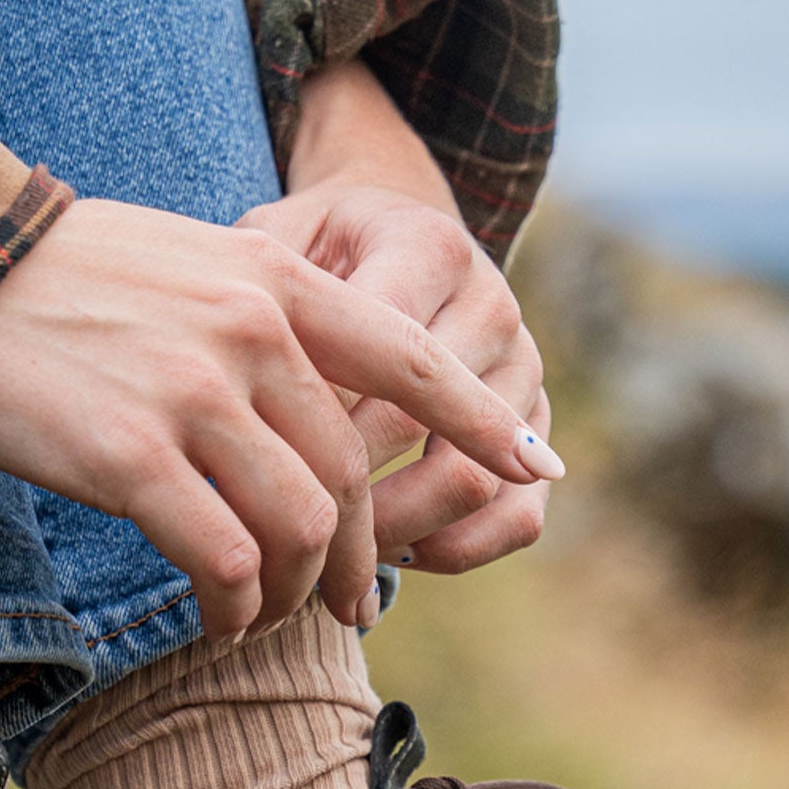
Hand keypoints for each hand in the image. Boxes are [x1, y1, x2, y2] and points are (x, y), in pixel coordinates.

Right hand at [0, 197, 556, 639]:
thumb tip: (322, 406)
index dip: (481, 420)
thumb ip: (266, 319)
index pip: (412, 357)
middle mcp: (252, 331)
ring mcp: (193, 393)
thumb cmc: (62, 284)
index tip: (535, 466)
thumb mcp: (190, 265)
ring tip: (260, 619)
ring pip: (299, 531)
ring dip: (290, 598)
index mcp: (277, 280)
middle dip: (357, 563)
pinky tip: (215, 623)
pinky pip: (222, 562)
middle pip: (351, 479)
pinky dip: (232, 609)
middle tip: (344, 610)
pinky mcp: (132, 456)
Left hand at [243, 181, 554, 574]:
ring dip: (398, 532)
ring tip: (333, 548)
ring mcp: (524, 372)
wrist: (390, 236)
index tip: (263, 467)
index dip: (321, 427)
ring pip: (474, 483)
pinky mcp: (535, 431)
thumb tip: (253, 422)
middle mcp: (492, 306)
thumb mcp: (277, 245)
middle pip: (425, 429)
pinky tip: (391, 553)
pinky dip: (453, 552)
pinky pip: (518, 520)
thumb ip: (267, 305)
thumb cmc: (314, 255)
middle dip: (348, 493)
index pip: (379, 361)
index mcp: (431, 251)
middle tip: (285, 527)